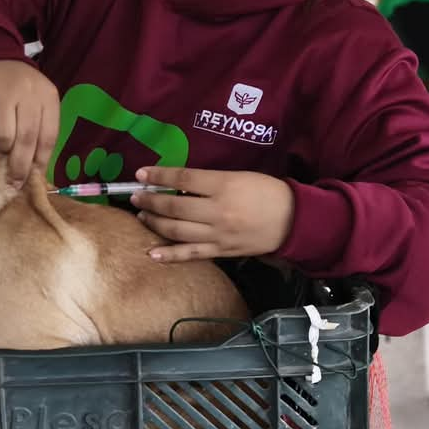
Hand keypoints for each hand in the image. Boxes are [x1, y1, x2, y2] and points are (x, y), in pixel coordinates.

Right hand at [0, 60, 59, 184]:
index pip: (49, 136)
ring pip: (4, 137)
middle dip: (20, 165)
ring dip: (2, 149)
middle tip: (15, 181)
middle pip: (27, 138)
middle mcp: (29, 94)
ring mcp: (5, 94)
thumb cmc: (18, 91)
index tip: (35, 177)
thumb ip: (39, 131)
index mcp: (48, 97)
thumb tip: (35, 170)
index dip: (42, 160)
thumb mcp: (37, 103)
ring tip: (1, 147)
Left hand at [131, 167, 294, 261]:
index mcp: (224, 186)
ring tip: (142, 216)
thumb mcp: (238, 176)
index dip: (159, 176)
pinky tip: (152, 253)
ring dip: (155, 223)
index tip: (141, 174)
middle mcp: (218, 211)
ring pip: (178, 230)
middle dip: (151, 201)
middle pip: (175, 206)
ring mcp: (218, 234)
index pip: (183, 179)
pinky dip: (170, 255)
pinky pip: (191, 254)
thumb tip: (177, 185)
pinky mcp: (222, 252)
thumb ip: (208, 181)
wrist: (293, 220)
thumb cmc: (265, 191)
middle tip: (136, 197)